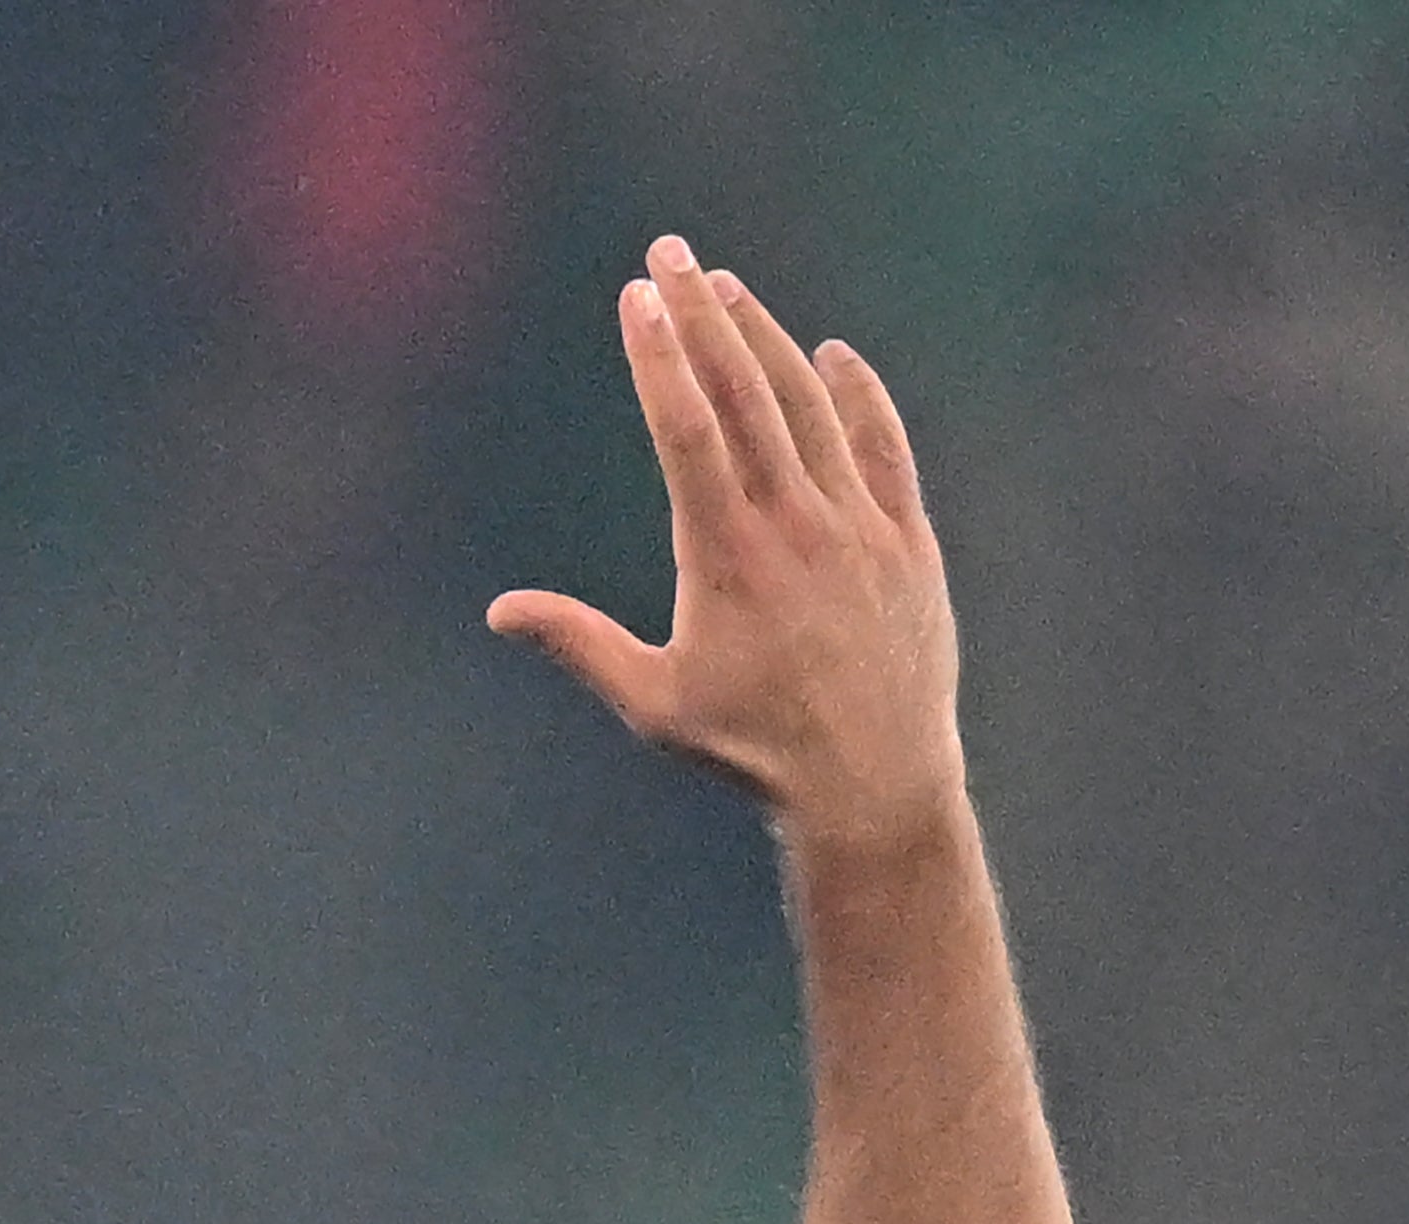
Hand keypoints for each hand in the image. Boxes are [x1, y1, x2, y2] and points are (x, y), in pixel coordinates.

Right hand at [490, 241, 962, 862]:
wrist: (875, 784)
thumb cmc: (752, 752)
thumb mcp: (655, 704)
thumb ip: (580, 644)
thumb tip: (501, 612)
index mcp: (727, 554)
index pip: (686, 427)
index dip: (658, 353)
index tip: (637, 297)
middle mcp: (796, 522)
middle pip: (744, 392)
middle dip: (704, 312)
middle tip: (671, 253)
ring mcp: (859, 524)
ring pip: (810, 405)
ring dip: (767, 339)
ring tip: (730, 290)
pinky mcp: (908, 540)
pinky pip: (882, 446)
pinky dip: (858, 394)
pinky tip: (833, 355)